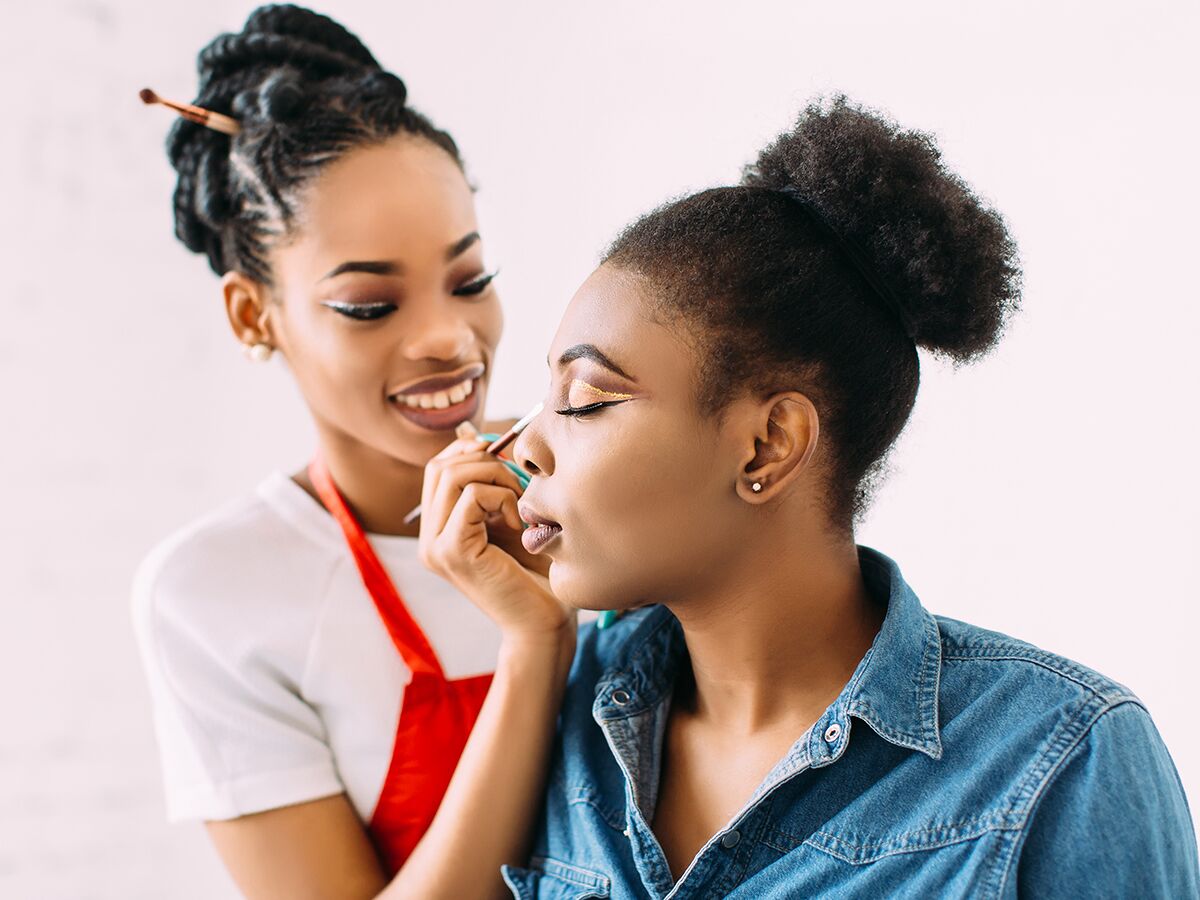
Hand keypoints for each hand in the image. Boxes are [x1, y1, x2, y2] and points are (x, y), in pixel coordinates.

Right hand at [417, 432, 570, 641]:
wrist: (545, 624)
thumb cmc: (537, 573)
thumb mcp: (510, 517)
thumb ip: (492, 485)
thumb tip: (478, 436)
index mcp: (438, 530)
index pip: (439, 467)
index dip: (473, 452)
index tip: (509, 463)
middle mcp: (428, 539)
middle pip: (441, 465)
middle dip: (486, 461)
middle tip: (520, 485)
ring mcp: (435, 547)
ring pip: (452, 474)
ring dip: (497, 477)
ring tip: (521, 505)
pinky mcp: (452, 552)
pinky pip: (472, 495)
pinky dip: (504, 498)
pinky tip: (521, 524)